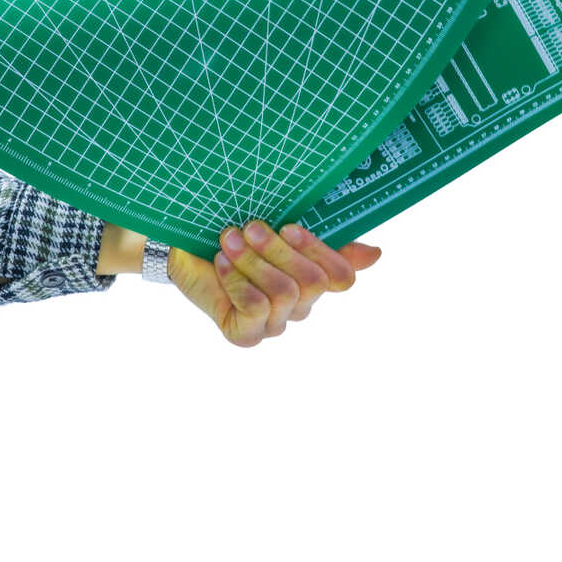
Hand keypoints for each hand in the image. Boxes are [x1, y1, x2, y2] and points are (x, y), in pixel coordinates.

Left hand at [168, 221, 380, 346]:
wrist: (185, 253)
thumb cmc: (235, 237)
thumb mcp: (278, 230)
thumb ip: (326, 239)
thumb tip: (376, 254)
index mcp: (313, 278)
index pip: (341, 277)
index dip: (320, 251)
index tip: (291, 226)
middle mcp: (299, 306)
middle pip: (312, 283)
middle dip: (279, 251)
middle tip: (253, 227)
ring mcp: (274, 324)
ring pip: (283, 294)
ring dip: (254, 261)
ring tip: (229, 239)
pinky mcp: (246, 335)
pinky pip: (255, 308)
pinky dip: (237, 280)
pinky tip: (222, 263)